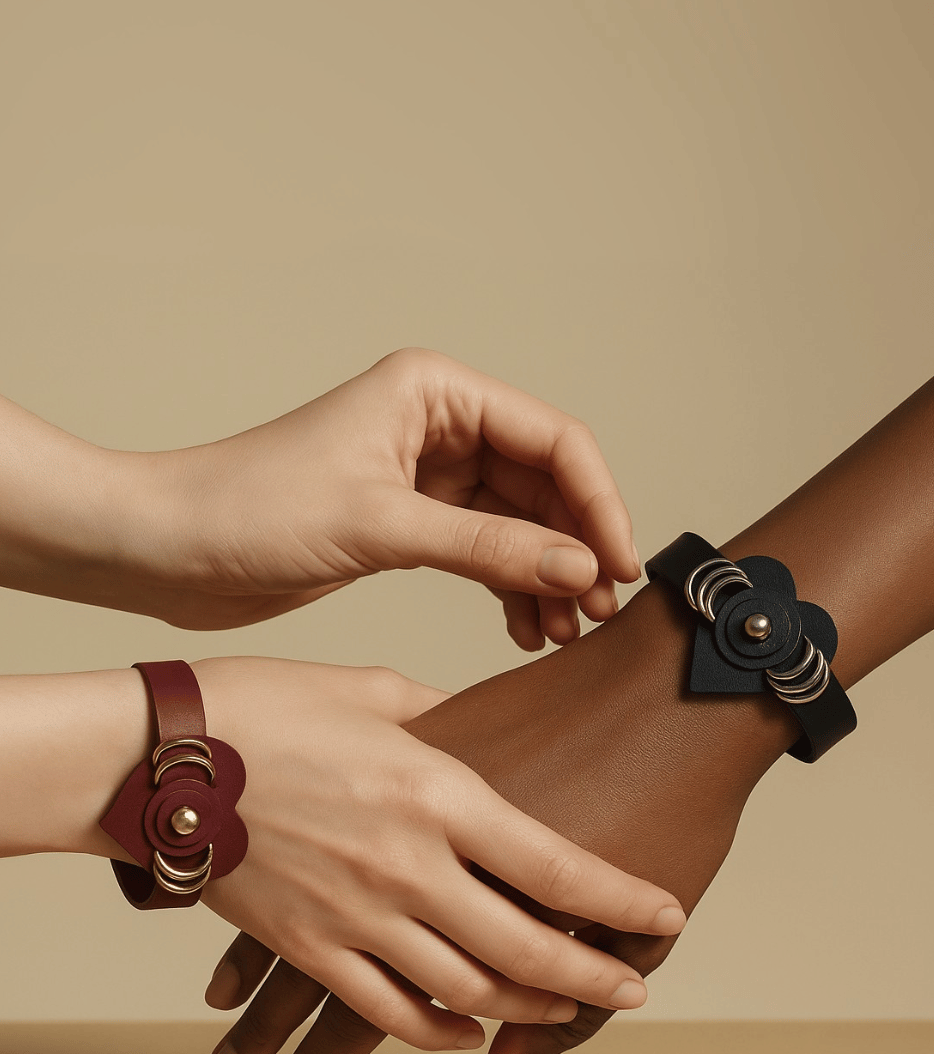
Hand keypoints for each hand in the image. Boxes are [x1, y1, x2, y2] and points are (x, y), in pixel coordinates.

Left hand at [140, 348, 640, 643]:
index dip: (597, 503)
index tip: (618, 567)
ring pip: (518, 524)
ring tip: (561, 632)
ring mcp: (424, 476)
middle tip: (594, 614)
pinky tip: (523, 630)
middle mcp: (437, 425)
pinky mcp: (405, 521)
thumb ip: (488, 547)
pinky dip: (508, 588)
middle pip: (543, 484)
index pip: (552, 439)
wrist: (166, 547)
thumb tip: (582, 568)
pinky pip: (482, 551)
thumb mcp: (381, 526)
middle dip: (573, 549)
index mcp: (435, 392)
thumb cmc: (248, 508)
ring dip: (545, 576)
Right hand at [202, 580, 783, 1053]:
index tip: (666, 918)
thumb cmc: (263, 707)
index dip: (622, 901)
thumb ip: (438, 714)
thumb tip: (476, 726)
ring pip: (467, 993)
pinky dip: (440, 1029)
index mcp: (434, 791)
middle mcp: (408, 866)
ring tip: (565, 1008)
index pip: (555, 866)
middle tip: (632, 989)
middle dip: (592, 978)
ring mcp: (357, 916)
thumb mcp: (369, 689)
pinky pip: (390, 1011)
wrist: (160, 758)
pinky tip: (467, 1027)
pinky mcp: (310, 947)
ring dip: (528, 1009)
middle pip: (525, 949)